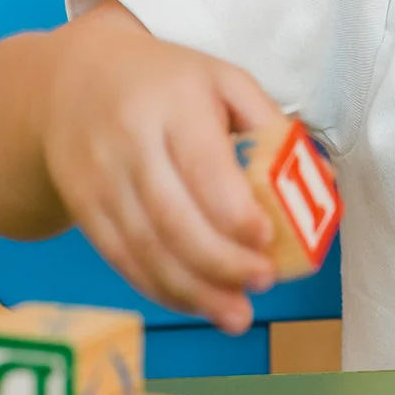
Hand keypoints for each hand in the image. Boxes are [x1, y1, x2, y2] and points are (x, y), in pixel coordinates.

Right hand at [40, 2, 279, 332]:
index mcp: (174, 103)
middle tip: (263, 281)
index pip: (203, 166)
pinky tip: (196, 302)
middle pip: (172, 217)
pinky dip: (161, 288)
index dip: (234, 212)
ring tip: (236, 314)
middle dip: (221, 261)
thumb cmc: (167, 81)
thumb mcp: (223, 80)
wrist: (73, 82)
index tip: (268, 240)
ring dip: (193, 289)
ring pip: (145, 247)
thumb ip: (271, 125)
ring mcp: (100, 180)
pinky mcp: (84, 209)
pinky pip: (122, 258)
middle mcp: (130, 142)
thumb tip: (321, 177)